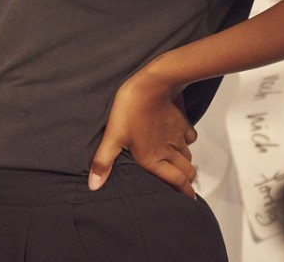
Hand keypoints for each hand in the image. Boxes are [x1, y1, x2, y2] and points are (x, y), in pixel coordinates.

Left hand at [88, 70, 197, 197]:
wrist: (151, 83)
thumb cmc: (132, 109)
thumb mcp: (113, 136)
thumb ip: (104, 162)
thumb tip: (94, 185)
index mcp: (154, 158)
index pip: (176, 181)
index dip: (184, 192)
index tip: (188, 199)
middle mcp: (169, 149)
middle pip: (186, 171)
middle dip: (187, 180)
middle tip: (186, 185)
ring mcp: (177, 135)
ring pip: (188, 155)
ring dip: (187, 163)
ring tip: (183, 166)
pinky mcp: (181, 120)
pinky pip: (190, 136)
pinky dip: (188, 141)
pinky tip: (181, 139)